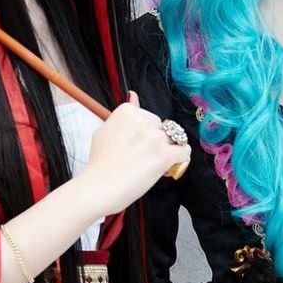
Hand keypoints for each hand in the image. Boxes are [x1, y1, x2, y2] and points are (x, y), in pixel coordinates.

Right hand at [80, 91, 190, 216]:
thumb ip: (123, 116)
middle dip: (158, 142)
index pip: (150, 118)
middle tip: (145, 158)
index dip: (146, 134)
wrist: (99, 187)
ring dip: (169, 150)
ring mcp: (154, 138)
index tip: (138, 146)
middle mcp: (142, 121)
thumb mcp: (104, 131)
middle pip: (163, 128)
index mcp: (128, 112)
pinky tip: (173, 165)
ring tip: (157, 163)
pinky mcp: (164, 155)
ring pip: (175, 139)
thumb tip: (133, 95)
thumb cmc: (99, 163)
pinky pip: (184, 151)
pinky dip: (182, 158)